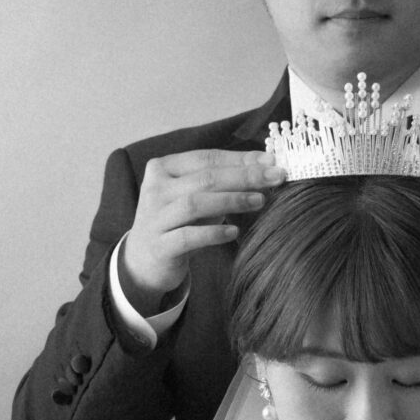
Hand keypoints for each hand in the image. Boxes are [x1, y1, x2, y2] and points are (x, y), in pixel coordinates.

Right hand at [121, 150, 281, 308]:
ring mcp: (154, 218)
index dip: (240, 159)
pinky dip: (213, 233)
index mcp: (163, 168)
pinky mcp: (159, 246)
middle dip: (243, 176)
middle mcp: (155, 189)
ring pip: (195, 203)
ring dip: (232, 200)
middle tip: (275, 178)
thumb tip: (267, 166)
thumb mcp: (199, 197)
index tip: (272, 161)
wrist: (144, 261)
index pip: (206, 158)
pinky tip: (234, 232)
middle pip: (204, 178)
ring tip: (260, 201)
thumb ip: (225, 182)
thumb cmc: (179, 222)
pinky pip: (188, 236)